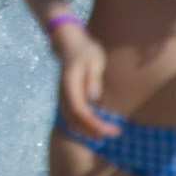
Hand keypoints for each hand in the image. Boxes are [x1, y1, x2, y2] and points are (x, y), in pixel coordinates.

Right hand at [52, 22, 116, 138]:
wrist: (68, 41)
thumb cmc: (85, 50)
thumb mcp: (94, 60)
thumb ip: (93, 78)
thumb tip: (93, 97)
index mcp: (70, 83)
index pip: (79, 110)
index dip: (94, 124)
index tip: (112, 129)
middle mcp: (63, 91)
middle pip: (74, 119)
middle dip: (93, 130)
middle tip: (114, 133)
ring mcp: (62, 94)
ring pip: (70, 120)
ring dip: (86, 130)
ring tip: (106, 134)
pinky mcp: (65, 96)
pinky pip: (70, 116)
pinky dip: (81, 125)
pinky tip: (94, 127)